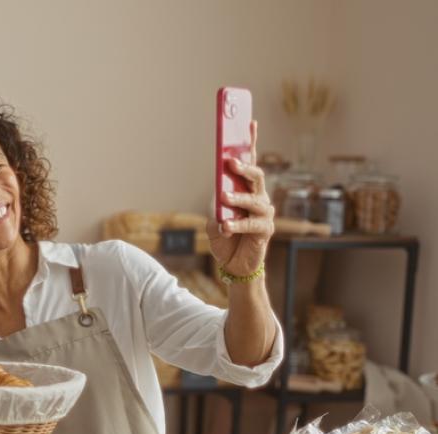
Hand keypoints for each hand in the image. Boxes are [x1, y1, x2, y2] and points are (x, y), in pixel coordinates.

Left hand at [207, 120, 275, 277]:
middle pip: (256, 176)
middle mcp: (258, 197)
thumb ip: (218, 203)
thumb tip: (220, 189)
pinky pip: (251, 223)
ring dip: (238, 197)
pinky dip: (236, 223)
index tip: (249, 121)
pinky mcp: (265, 230)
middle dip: (244, 166)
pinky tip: (226, 225)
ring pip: (255, 198)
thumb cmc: (225, 237)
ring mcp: (264, 213)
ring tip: (223, 197)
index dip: (251, 142)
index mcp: (246, 190)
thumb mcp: (215, 217)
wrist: (232, 264)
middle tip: (229, 161)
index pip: (250, 162)